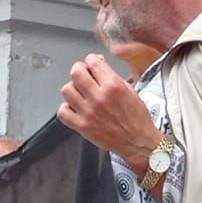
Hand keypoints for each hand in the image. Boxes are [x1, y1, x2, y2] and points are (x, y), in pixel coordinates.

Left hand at [59, 55, 160, 173]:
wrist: (138, 142)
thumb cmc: (137, 119)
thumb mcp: (131, 91)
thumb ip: (112, 76)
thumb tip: (98, 64)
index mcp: (113, 86)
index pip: (92, 61)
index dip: (91, 60)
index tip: (92, 63)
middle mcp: (99, 97)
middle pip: (76, 72)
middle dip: (79, 70)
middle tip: (84, 74)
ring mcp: (88, 112)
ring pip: (67, 90)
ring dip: (73, 89)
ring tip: (80, 93)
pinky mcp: (82, 126)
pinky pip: (63, 111)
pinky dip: (66, 108)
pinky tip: (75, 107)